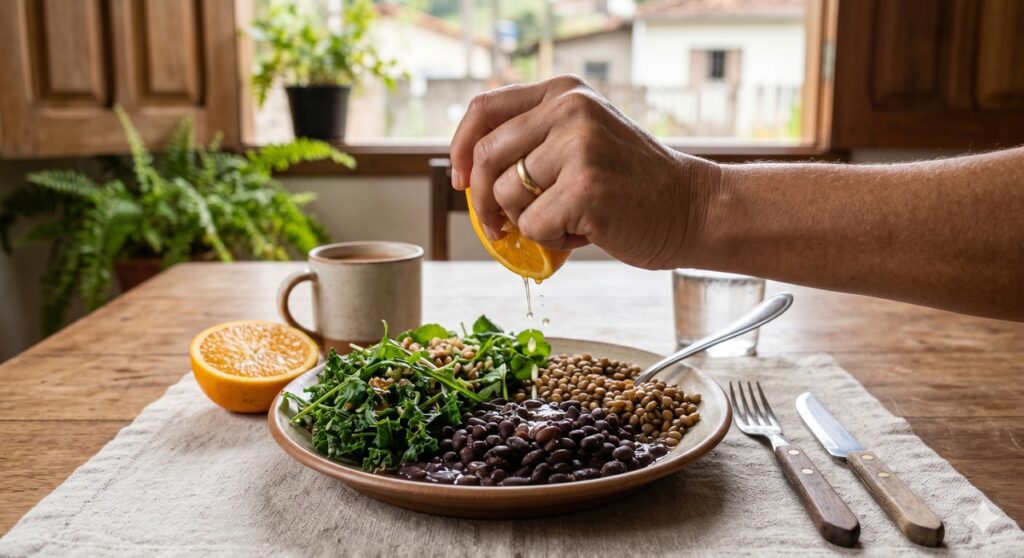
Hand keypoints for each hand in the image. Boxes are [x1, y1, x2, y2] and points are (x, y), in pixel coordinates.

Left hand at [450, 75, 720, 269]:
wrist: (692, 209)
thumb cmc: (632, 185)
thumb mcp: (583, 140)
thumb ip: (534, 143)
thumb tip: (468, 175)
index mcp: (565, 93)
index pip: (484, 109)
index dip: (460, 148)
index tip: (459, 180)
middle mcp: (570, 110)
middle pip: (486, 157)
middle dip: (482, 201)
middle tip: (497, 227)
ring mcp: (578, 147)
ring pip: (506, 195)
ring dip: (528, 221)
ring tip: (569, 220)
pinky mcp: (585, 189)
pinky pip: (533, 226)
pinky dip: (551, 241)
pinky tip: (585, 232)